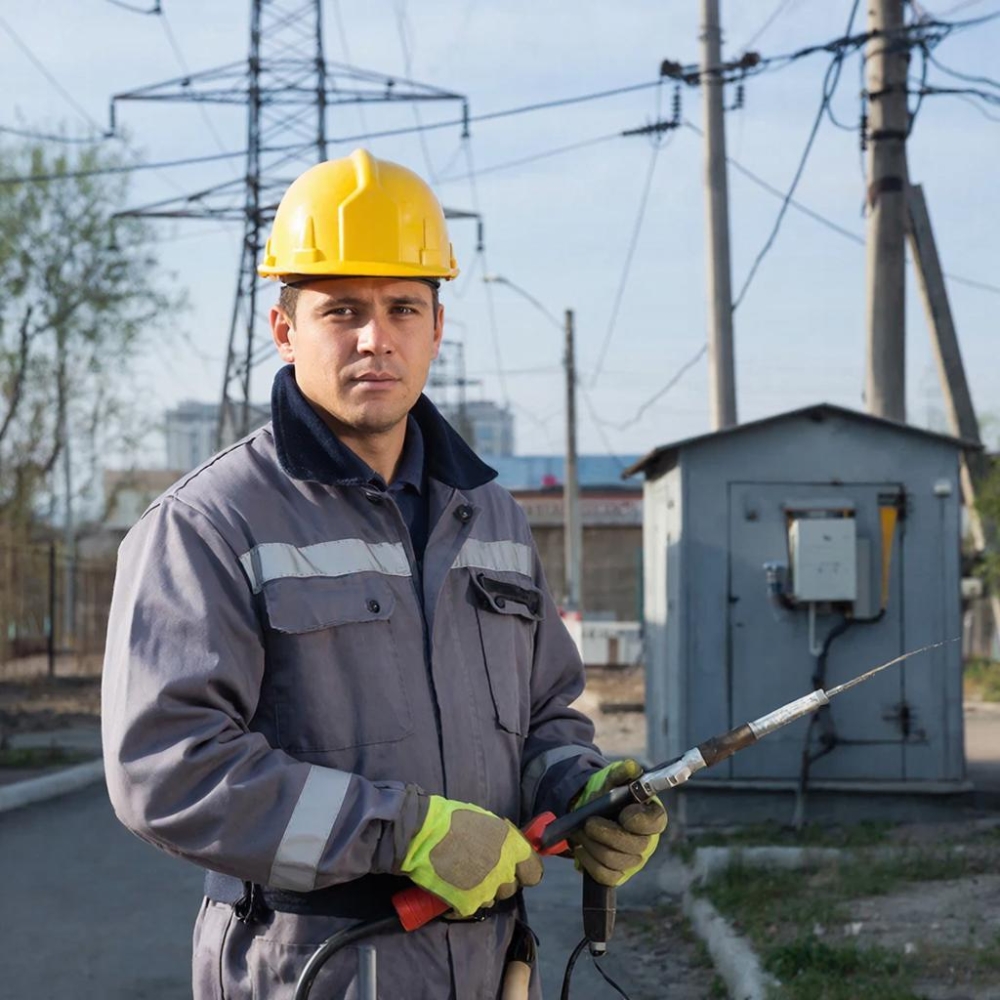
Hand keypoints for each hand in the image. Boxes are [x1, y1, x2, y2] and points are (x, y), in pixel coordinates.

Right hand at [398, 795, 542, 916]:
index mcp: (513, 847)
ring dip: (483, 891)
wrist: (422, 835)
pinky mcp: (468, 905)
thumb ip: (505, 840)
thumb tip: (513, 851)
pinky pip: (472, 907)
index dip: (525, 871)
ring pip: (492, 899)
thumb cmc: (453, 821)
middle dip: (500, 881)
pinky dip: (463, 901)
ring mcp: (487, 890)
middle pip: (512, 887)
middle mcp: (505, 871)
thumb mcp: (488, 822)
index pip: (535, 873)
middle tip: (482, 869)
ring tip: (464, 875)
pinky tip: (453, 886)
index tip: (516, 869)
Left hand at [569, 759, 666, 886]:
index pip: (654, 823)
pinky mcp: (618, 875)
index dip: (638, 820)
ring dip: (592, 845)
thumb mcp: (613, 780)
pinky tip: (581, 848)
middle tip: (588, 822)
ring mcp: (633, 861)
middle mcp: (647, 842)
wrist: (591, 812)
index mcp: (653, 817)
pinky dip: (588, 861)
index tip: (623, 813)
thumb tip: (632, 767)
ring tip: (580, 832)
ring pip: (614, 860)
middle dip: (606, 833)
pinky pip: (604, 875)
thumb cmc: (608, 796)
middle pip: (633, 846)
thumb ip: (622, 772)